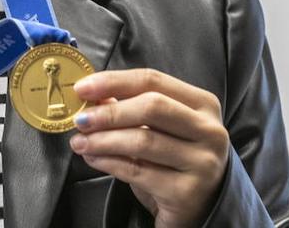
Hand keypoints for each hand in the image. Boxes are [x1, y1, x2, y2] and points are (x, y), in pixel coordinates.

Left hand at [70, 69, 229, 227]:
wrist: (201, 207)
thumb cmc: (176, 160)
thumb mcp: (160, 128)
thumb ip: (130, 108)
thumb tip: (92, 95)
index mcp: (203, 104)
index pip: (153, 80)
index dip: (114, 81)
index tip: (83, 87)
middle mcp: (208, 130)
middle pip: (152, 107)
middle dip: (109, 112)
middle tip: (81, 119)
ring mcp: (201, 162)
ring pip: (143, 140)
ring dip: (103, 140)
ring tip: (80, 142)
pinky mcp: (187, 192)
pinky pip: (138, 171)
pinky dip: (109, 162)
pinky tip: (93, 158)